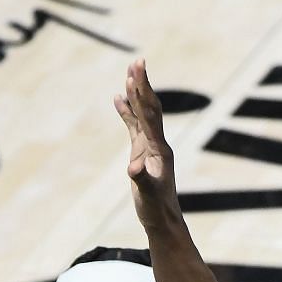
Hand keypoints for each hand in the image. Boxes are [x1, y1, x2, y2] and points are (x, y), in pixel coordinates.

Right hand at [114, 59, 178, 224]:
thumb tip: (132, 168)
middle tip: (138, 61)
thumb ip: (141, 180)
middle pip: (149, 107)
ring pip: (143, 113)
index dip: (142, 93)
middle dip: (142, 84)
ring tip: (130, 71)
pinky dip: (127, 111)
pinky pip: (134, 126)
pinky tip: (118, 98)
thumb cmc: (156, 209)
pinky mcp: (142, 152)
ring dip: (136, 93)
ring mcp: (150, 146)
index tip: (136, 72)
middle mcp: (157, 142)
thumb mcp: (148, 195)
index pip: (150, 114)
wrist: (163, 220)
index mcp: (159, 148)